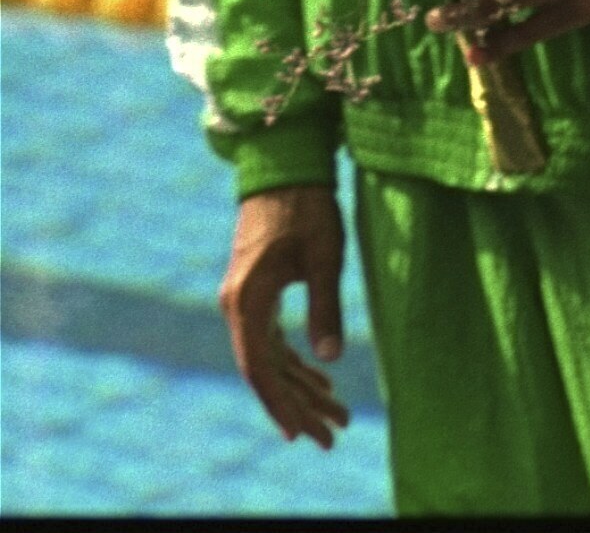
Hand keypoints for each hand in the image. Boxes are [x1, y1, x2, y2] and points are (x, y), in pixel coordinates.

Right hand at [220, 185, 349, 447]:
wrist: (284, 169)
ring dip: (301, 386)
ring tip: (336, 413)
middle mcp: (238, 308)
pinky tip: (320, 378)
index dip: (280, 403)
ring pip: (270, 358)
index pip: (260, 368)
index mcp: (248, 302)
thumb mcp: (326, 257)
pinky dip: (295, 362)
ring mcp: (244, 302)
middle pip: (266, 371)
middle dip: (300, 404)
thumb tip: (330, 359)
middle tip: (332, 435)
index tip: (303, 432)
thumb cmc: (308, 209)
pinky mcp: (257, 295)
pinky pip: (272, 341)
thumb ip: (325, 307)